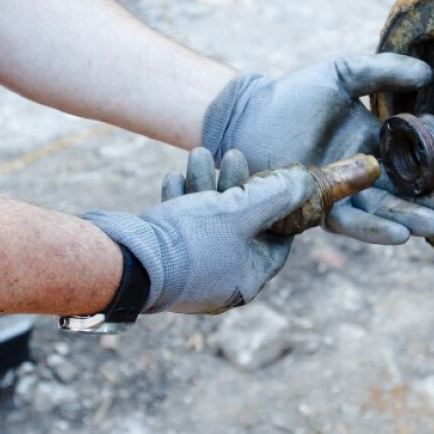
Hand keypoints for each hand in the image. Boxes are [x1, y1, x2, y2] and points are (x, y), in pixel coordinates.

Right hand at [83, 148, 311, 314]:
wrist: (127, 260)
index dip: (279, 206)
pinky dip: (182, 201)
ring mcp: (191, 273)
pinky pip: (182, 228)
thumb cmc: (191, 240)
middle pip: (240, 226)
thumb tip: (305, 183)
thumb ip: (275, 196)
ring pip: (208, 221)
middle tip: (233, 155)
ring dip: (205, 185)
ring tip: (198, 153)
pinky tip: (174, 178)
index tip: (275, 179)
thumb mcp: (241, 211)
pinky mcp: (165, 262)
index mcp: (247, 278)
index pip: (277, 240)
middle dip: (235, 185)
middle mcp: (221, 281)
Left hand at [201, 53, 433, 243]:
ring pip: (384, 212)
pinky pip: (351, 224)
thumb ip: (383, 71)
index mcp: (376, 144)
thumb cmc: (292, 94)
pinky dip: (375, 230)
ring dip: (411, 219)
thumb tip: (427, 74)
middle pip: (408, 193)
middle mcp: (364, 173)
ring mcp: (342, 193)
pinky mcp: (318, 209)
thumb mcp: (343, 73)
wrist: (248, 116)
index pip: (419, 163)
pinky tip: (400, 233)